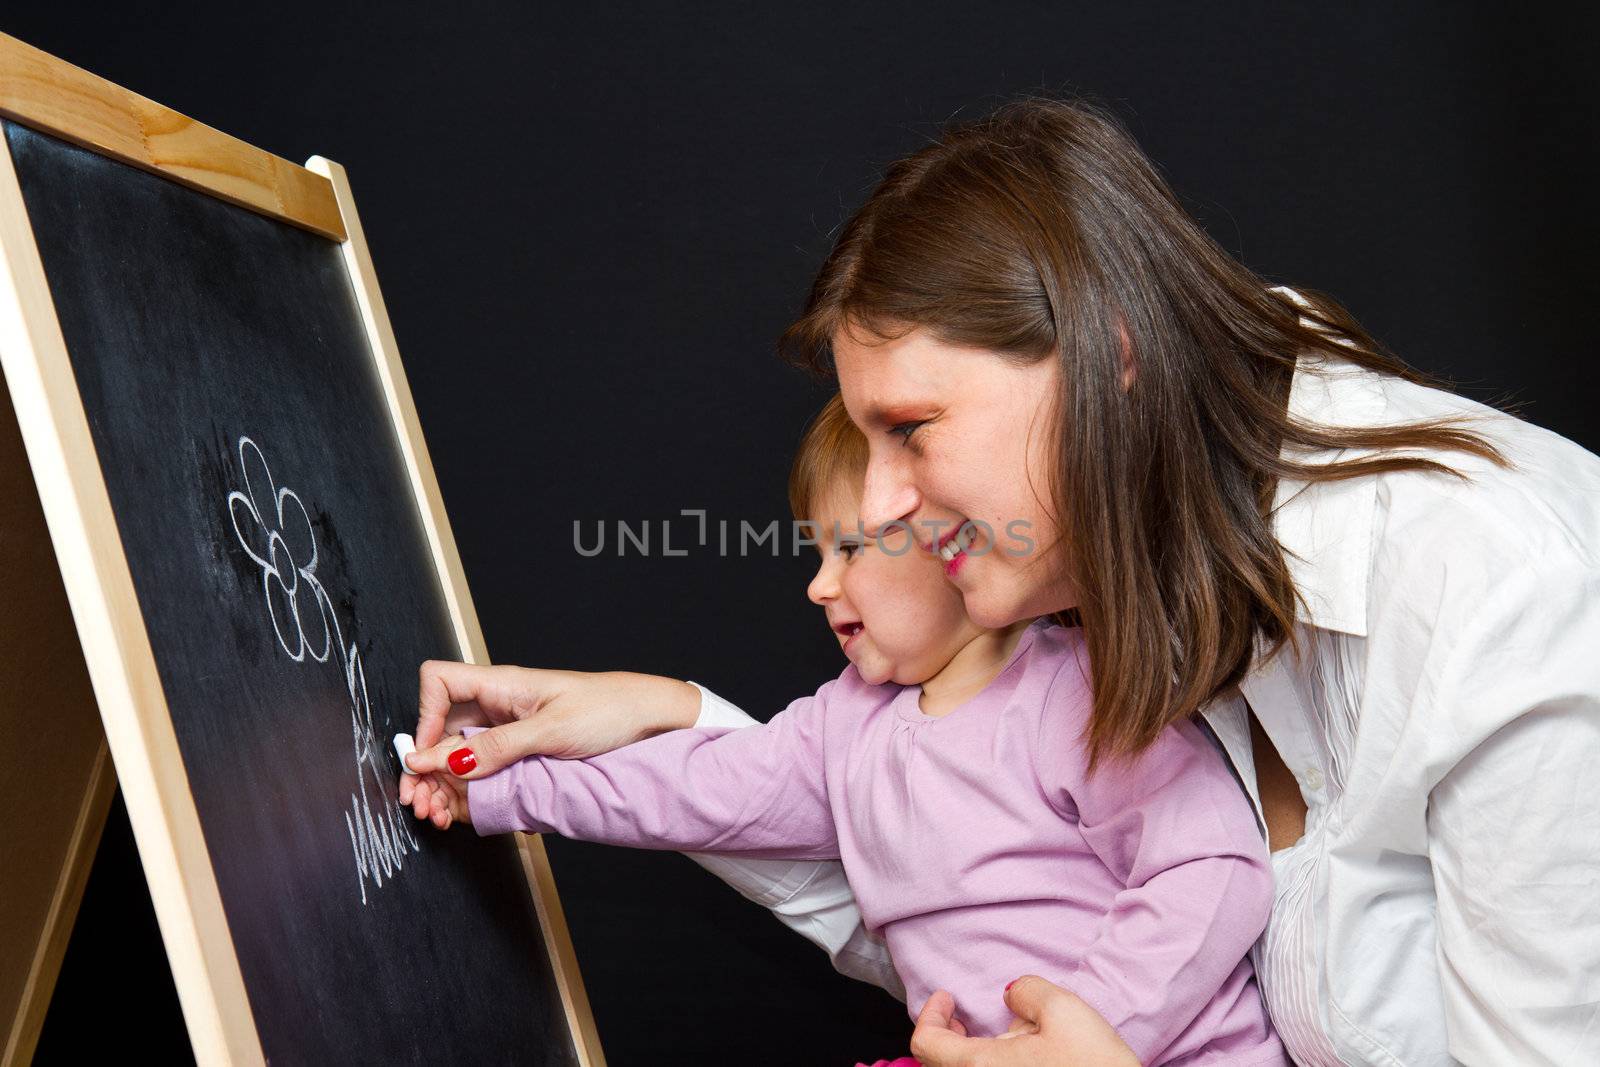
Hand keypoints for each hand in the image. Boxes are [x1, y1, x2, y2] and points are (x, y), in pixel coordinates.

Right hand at [398, 661, 701, 825]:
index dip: (424, 716)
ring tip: (437, 813)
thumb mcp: (551, 730)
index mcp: (501, 685)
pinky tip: (461, 811)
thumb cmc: (608, 709)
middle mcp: (497, 706)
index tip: (426, 756)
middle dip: (425, 764)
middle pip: (439, 728)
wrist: (649, 719)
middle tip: (420, 800)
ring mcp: (507, 731)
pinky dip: (466, 791)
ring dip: (441, 783)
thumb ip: (496, 746)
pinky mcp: (520, 754)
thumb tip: (440, 759)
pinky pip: (482, 769)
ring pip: (456, 754)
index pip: (439, 683)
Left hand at [909, 977, 1140, 1066]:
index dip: (931, 1013)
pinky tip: (1028, 1060)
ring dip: (976, 1055)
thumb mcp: (1065, 1010)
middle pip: (943, 1064)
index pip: (926, 1043)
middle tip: (962, 1016)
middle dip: (951, 1035)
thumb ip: (1026, 991)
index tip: (947, 997)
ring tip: (1010, 1039)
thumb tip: (1010, 997)